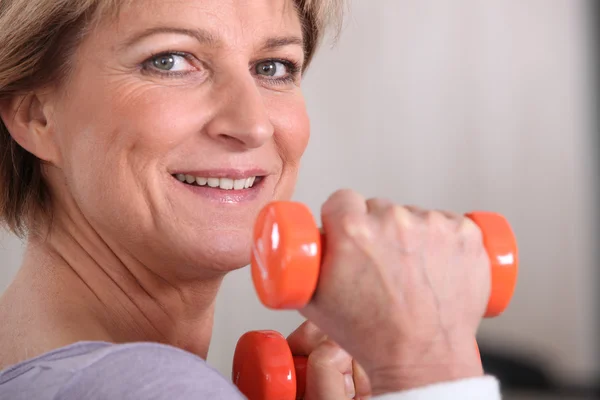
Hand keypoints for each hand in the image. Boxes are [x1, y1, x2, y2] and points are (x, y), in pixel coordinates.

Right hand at [299, 189, 490, 394]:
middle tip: (381, 264)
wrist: (423, 358)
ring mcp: (434, 226)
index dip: (342, 217)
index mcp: (353, 231)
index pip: (342, 199)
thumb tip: (297, 243)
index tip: (349, 234)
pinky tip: (436, 266)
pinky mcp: (466, 233)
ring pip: (413, 215)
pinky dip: (443, 240)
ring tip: (411, 272)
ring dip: (411, 235)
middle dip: (376, 229)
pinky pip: (447, 222)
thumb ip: (300, 263)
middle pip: (378, 207)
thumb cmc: (371, 335)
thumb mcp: (312, 301)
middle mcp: (394, 221)